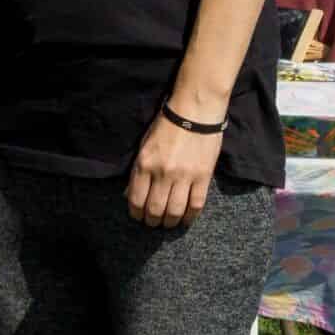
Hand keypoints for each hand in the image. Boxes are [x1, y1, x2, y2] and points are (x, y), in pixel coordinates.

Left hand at [127, 112, 221, 228]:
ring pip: (175, 211)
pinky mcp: (203, 176)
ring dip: (170, 222)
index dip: (136, 214)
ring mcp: (184, 176)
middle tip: (154, 223)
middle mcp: (162, 173)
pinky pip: (196, 204)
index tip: (139, 217)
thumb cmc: (167, 126)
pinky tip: (186, 219)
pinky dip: (190, 216)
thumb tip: (130, 195)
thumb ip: (138, 171)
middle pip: (155, 210)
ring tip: (169, 223)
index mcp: (144, 164)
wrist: (195, 111)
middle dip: (153, 221)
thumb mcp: (144, 146)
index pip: (136, 200)